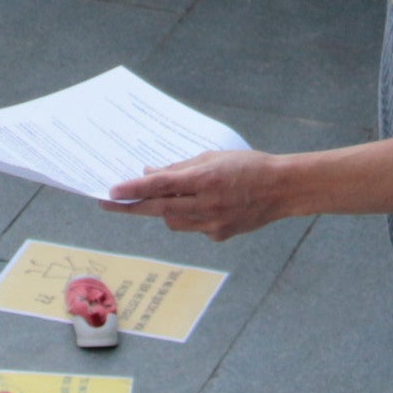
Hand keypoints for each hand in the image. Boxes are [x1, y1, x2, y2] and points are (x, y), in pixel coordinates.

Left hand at [106, 146, 294, 240]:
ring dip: (163, 210)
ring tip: (165, 197)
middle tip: (109, 203)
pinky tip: (202, 205)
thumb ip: (180, 168)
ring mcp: (213, 223)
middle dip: (132, 207)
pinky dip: (189, 216)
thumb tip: (151, 173)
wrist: (282, 188)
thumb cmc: (248, 166)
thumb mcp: (212, 157)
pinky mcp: (219, 235)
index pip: (160, 185)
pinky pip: (193, 227)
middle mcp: (207, 204)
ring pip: (173, 221)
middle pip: (159, 209)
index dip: (133, 189)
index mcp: (205, 179)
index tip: (112, 191)